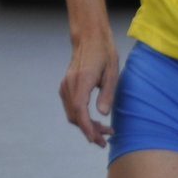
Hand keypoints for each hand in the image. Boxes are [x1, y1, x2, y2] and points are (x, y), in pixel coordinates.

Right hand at [59, 32, 118, 146]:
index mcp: (81, 80)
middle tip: (106, 139)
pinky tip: (93, 121)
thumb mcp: (112, 72)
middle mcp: (69, 84)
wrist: (89, 37)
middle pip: (74, 116)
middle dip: (89, 131)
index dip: (87, 128)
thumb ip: (107, 94)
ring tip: (103, 131)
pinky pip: (70, 107)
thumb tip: (103, 114)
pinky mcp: (66, 86)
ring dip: (85, 125)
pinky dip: (81, 117)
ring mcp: (65, 85)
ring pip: (71, 113)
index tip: (97, 140)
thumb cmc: (104, 53)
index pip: (80, 111)